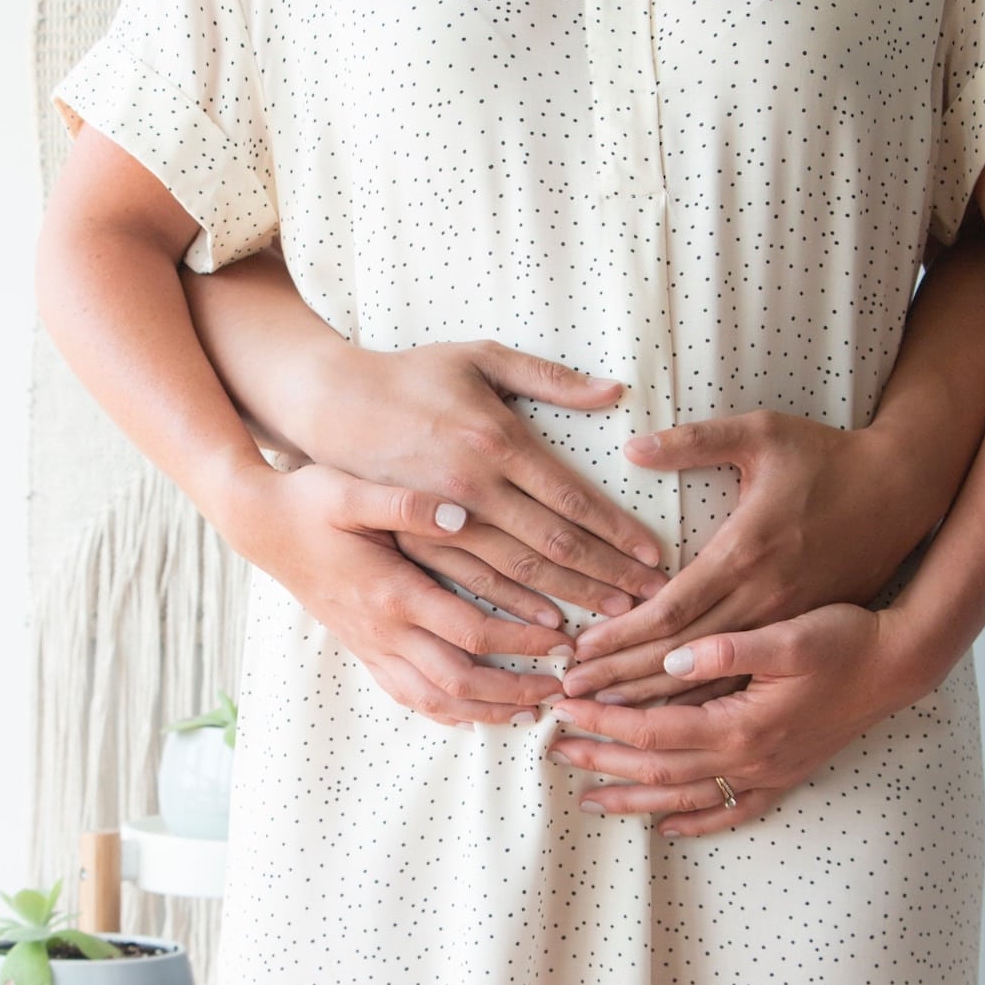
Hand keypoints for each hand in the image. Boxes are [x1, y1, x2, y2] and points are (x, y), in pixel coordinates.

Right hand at [242, 464, 573, 725]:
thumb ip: (407, 504)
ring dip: (484, 712)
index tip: (563, 639)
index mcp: (391, 592)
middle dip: (514, 691)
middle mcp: (382, 630)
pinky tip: (472, 713)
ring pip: (433, 701)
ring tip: (526, 712)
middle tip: (559, 688)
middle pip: (459, 682)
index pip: (471, 632)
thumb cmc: (307, 502)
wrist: (258, 525)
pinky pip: (406, 696)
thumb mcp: (351, 490)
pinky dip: (444, 712)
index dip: (522, 642)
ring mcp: (369, 645)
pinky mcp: (361, 648)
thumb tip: (461, 513)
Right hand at [294, 338, 667, 621]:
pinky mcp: (416, 542)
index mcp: (496, 441)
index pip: (571, 499)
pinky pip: (471, 586)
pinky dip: (512, 612)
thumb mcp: (478, 356)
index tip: (654, 555)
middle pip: (553, 546)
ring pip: (517, 576)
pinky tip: (546, 628)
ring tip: (611, 620)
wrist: (331, 405)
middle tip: (650, 600)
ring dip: (569, 599)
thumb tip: (613, 391)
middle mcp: (472, 489)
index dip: (617, 531)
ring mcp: (442, 522)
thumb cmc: (411, 375)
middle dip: (607, 576)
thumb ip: (548, 377)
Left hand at [548, 603, 916, 833]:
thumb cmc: (844, 640)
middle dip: (602, 760)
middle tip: (554, 750)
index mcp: (740, 724)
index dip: (603, 719)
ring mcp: (766, 775)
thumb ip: (726, 649)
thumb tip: (670, 659)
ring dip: (634, 799)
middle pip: (656, 769)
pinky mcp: (784, 777)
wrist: (899, 665)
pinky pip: (732, 811)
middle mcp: (748, 760)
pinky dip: (697, 823)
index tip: (564, 707)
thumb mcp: (787, 634)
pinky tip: (668, 827)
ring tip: (588, 799)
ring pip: (685, 798)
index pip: (651, 728)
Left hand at [562, 413, 932, 702]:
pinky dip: (703, 703)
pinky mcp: (799, 635)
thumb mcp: (763, 433)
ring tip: (602, 716)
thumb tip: (633, 447)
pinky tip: (669, 721)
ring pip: (710, 681)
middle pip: (679, 656)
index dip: (620, 635)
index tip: (578, 652)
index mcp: (745, 553)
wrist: (903, 492)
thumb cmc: (828, 457)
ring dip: (654, 701)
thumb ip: (696, 441)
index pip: (670, 610)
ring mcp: (784, 624)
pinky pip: (744, 683)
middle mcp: (762, 599)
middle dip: (620, 678)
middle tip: (569, 694)